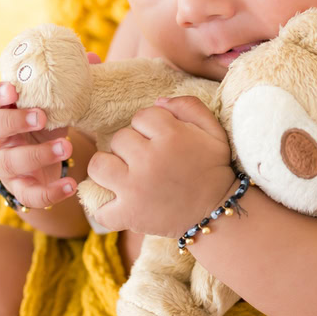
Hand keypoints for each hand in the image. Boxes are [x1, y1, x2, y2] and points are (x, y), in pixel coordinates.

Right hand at [0, 51, 101, 209]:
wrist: (49, 160)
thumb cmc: (48, 122)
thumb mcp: (57, 102)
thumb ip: (71, 82)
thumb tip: (91, 57)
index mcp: (2, 110)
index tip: (12, 90)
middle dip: (14, 121)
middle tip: (41, 117)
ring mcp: (5, 164)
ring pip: (11, 161)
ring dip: (38, 154)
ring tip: (66, 147)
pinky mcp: (20, 188)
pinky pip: (29, 195)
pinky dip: (50, 192)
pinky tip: (71, 186)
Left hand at [87, 95, 235, 236]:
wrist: (217, 212)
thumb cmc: (213, 169)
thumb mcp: (213, 131)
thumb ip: (189, 107)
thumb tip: (158, 101)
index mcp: (171, 136)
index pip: (141, 116)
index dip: (150, 127)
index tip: (161, 141)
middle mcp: (149, 159)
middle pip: (119, 139)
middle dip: (132, 147)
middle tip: (148, 161)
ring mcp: (135, 188)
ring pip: (99, 165)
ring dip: (109, 169)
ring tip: (124, 176)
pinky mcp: (128, 214)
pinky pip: (99, 209)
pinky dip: (105, 208)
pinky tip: (119, 204)